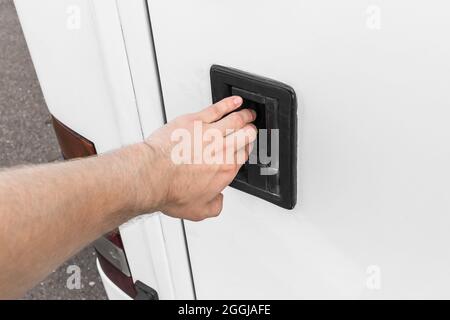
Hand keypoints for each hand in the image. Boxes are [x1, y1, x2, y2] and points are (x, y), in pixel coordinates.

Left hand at [138, 96, 256, 220]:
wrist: (153, 176)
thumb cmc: (171, 190)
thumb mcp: (199, 210)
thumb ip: (215, 205)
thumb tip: (218, 202)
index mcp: (226, 169)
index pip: (244, 154)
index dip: (247, 148)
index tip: (247, 146)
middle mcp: (222, 150)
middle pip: (245, 135)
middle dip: (250, 130)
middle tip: (251, 128)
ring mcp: (209, 133)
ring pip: (235, 119)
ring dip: (245, 115)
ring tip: (248, 113)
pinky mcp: (195, 121)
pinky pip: (217, 109)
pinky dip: (229, 103)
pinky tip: (234, 101)